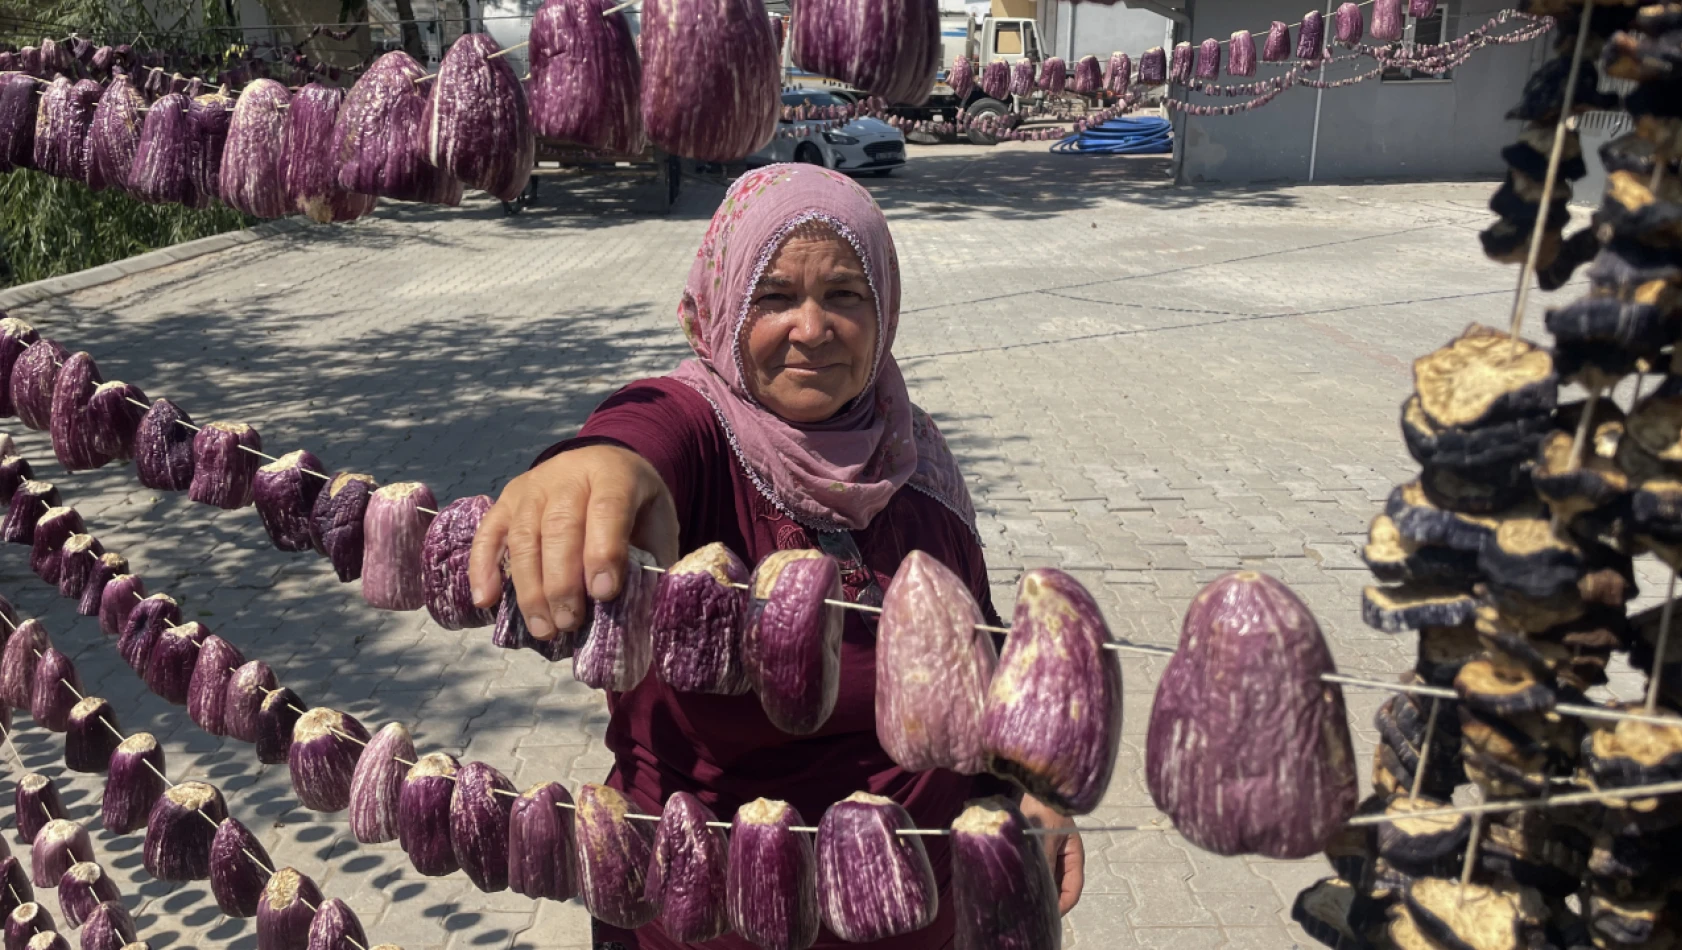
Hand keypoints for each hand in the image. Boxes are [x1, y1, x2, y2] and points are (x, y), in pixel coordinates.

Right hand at [467, 445, 678, 640]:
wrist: (607, 465)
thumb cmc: (636, 507)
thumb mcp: (658, 524)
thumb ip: (650, 561)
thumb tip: (638, 614)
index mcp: (613, 474)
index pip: (606, 509)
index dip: (603, 552)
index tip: (604, 593)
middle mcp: (568, 474)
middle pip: (559, 527)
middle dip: (563, 581)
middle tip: (569, 622)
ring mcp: (532, 486)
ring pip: (524, 536)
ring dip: (530, 587)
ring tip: (544, 628)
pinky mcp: (506, 500)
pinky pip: (488, 533)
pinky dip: (483, 567)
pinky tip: (485, 600)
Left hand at [1021, 794, 1083, 914]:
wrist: (1034, 786)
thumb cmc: (1045, 810)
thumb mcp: (1046, 839)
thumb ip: (1044, 862)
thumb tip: (1035, 886)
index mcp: (1074, 857)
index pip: (1073, 890)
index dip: (1062, 906)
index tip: (1047, 915)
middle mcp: (1063, 859)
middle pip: (1059, 888)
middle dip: (1048, 900)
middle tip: (1031, 912)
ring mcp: (1050, 854)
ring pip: (1047, 880)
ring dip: (1038, 888)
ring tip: (1022, 900)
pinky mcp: (1035, 849)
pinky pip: (1035, 869)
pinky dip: (1029, 877)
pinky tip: (1016, 883)